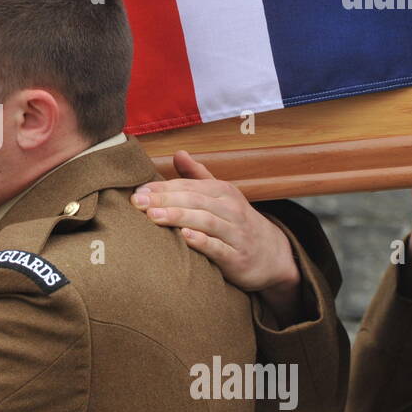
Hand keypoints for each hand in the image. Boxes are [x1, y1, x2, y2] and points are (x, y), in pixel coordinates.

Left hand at [132, 151, 301, 321]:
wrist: (273, 255)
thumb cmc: (237, 222)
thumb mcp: (222, 196)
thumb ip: (198, 176)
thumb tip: (178, 153)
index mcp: (223, 192)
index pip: (189, 186)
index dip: (162, 187)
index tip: (138, 191)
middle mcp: (231, 210)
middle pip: (195, 201)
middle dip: (165, 199)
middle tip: (139, 202)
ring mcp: (236, 234)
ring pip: (206, 221)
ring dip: (179, 217)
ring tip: (154, 216)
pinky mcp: (238, 258)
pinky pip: (219, 248)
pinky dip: (202, 241)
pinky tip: (184, 237)